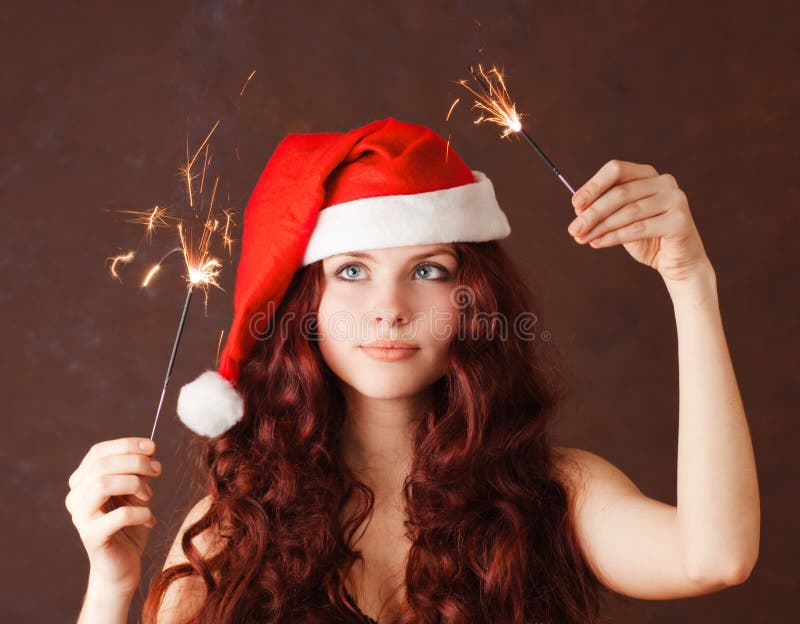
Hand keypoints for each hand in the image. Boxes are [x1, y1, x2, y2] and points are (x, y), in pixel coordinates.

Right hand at [65, 437, 161, 595]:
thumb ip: (138, 470)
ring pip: (103, 484)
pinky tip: (149, 519)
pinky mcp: (92, 537)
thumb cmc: (131, 524)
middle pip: (102, 466)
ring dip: (134, 484)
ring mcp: (80, 518)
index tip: (153, 447)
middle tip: (157, 470)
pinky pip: (119, 515)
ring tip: (150, 496)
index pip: (98, 452)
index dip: (127, 445)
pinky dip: (141, 512)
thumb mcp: (136, 491)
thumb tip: (149, 447)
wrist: (123, 565)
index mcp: (82, 482)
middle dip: (136, 462)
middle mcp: (75, 498)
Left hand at [567, 159, 711, 283]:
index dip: (593, 186)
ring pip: (628, 212)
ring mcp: (675, 199)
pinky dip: (614, 237)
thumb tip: (577, 207)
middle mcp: (664, 181)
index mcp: (647, 174)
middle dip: (592, 213)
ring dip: (600, 227)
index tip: (575, 205)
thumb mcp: (619, 220)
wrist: (676, 261)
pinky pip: (639, 228)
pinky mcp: (679, 220)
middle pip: (620, 193)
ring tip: (581, 239)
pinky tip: (597, 243)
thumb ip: (602, 210)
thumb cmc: (644, 238)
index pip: (616, 170)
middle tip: (573, 229)